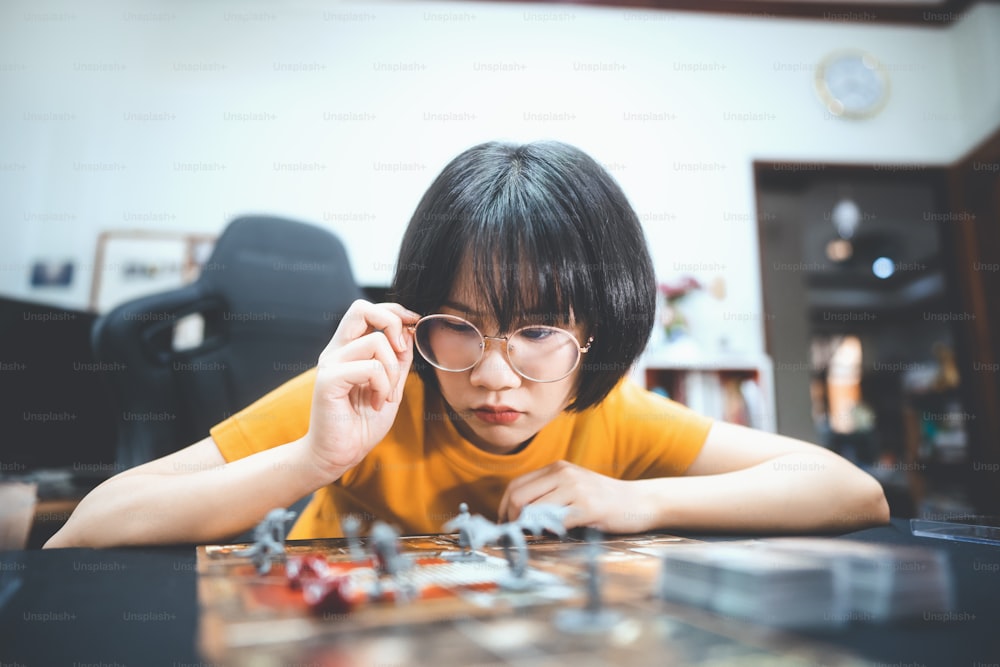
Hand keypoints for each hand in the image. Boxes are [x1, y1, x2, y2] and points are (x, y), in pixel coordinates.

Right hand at [305, 300, 419, 476]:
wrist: (338, 454)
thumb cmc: (362, 422)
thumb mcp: (391, 386)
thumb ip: (398, 360)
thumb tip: (409, 332)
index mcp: (347, 349)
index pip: (366, 310)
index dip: (394, 311)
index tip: (413, 326)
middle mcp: (336, 351)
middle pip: (362, 308)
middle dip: (392, 323)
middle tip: (400, 352)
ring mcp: (330, 364)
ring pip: (376, 341)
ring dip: (392, 371)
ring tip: (386, 395)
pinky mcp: (328, 380)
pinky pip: (371, 368)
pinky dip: (384, 387)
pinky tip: (377, 403)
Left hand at [498, 461, 653, 533]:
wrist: (640, 501)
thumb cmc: (603, 500)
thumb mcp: (573, 488)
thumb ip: (548, 495)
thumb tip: (516, 516)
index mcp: (556, 468)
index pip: (516, 485)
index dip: (504, 508)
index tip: (505, 524)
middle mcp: (563, 474)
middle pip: (518, 497)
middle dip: (511, 519)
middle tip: (516, 535)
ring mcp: (576, 489)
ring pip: (533, 510)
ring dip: (529, 528)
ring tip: (536, 536)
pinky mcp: (588, 508)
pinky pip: (556, 522)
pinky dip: (549, 532)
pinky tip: (556, 535)